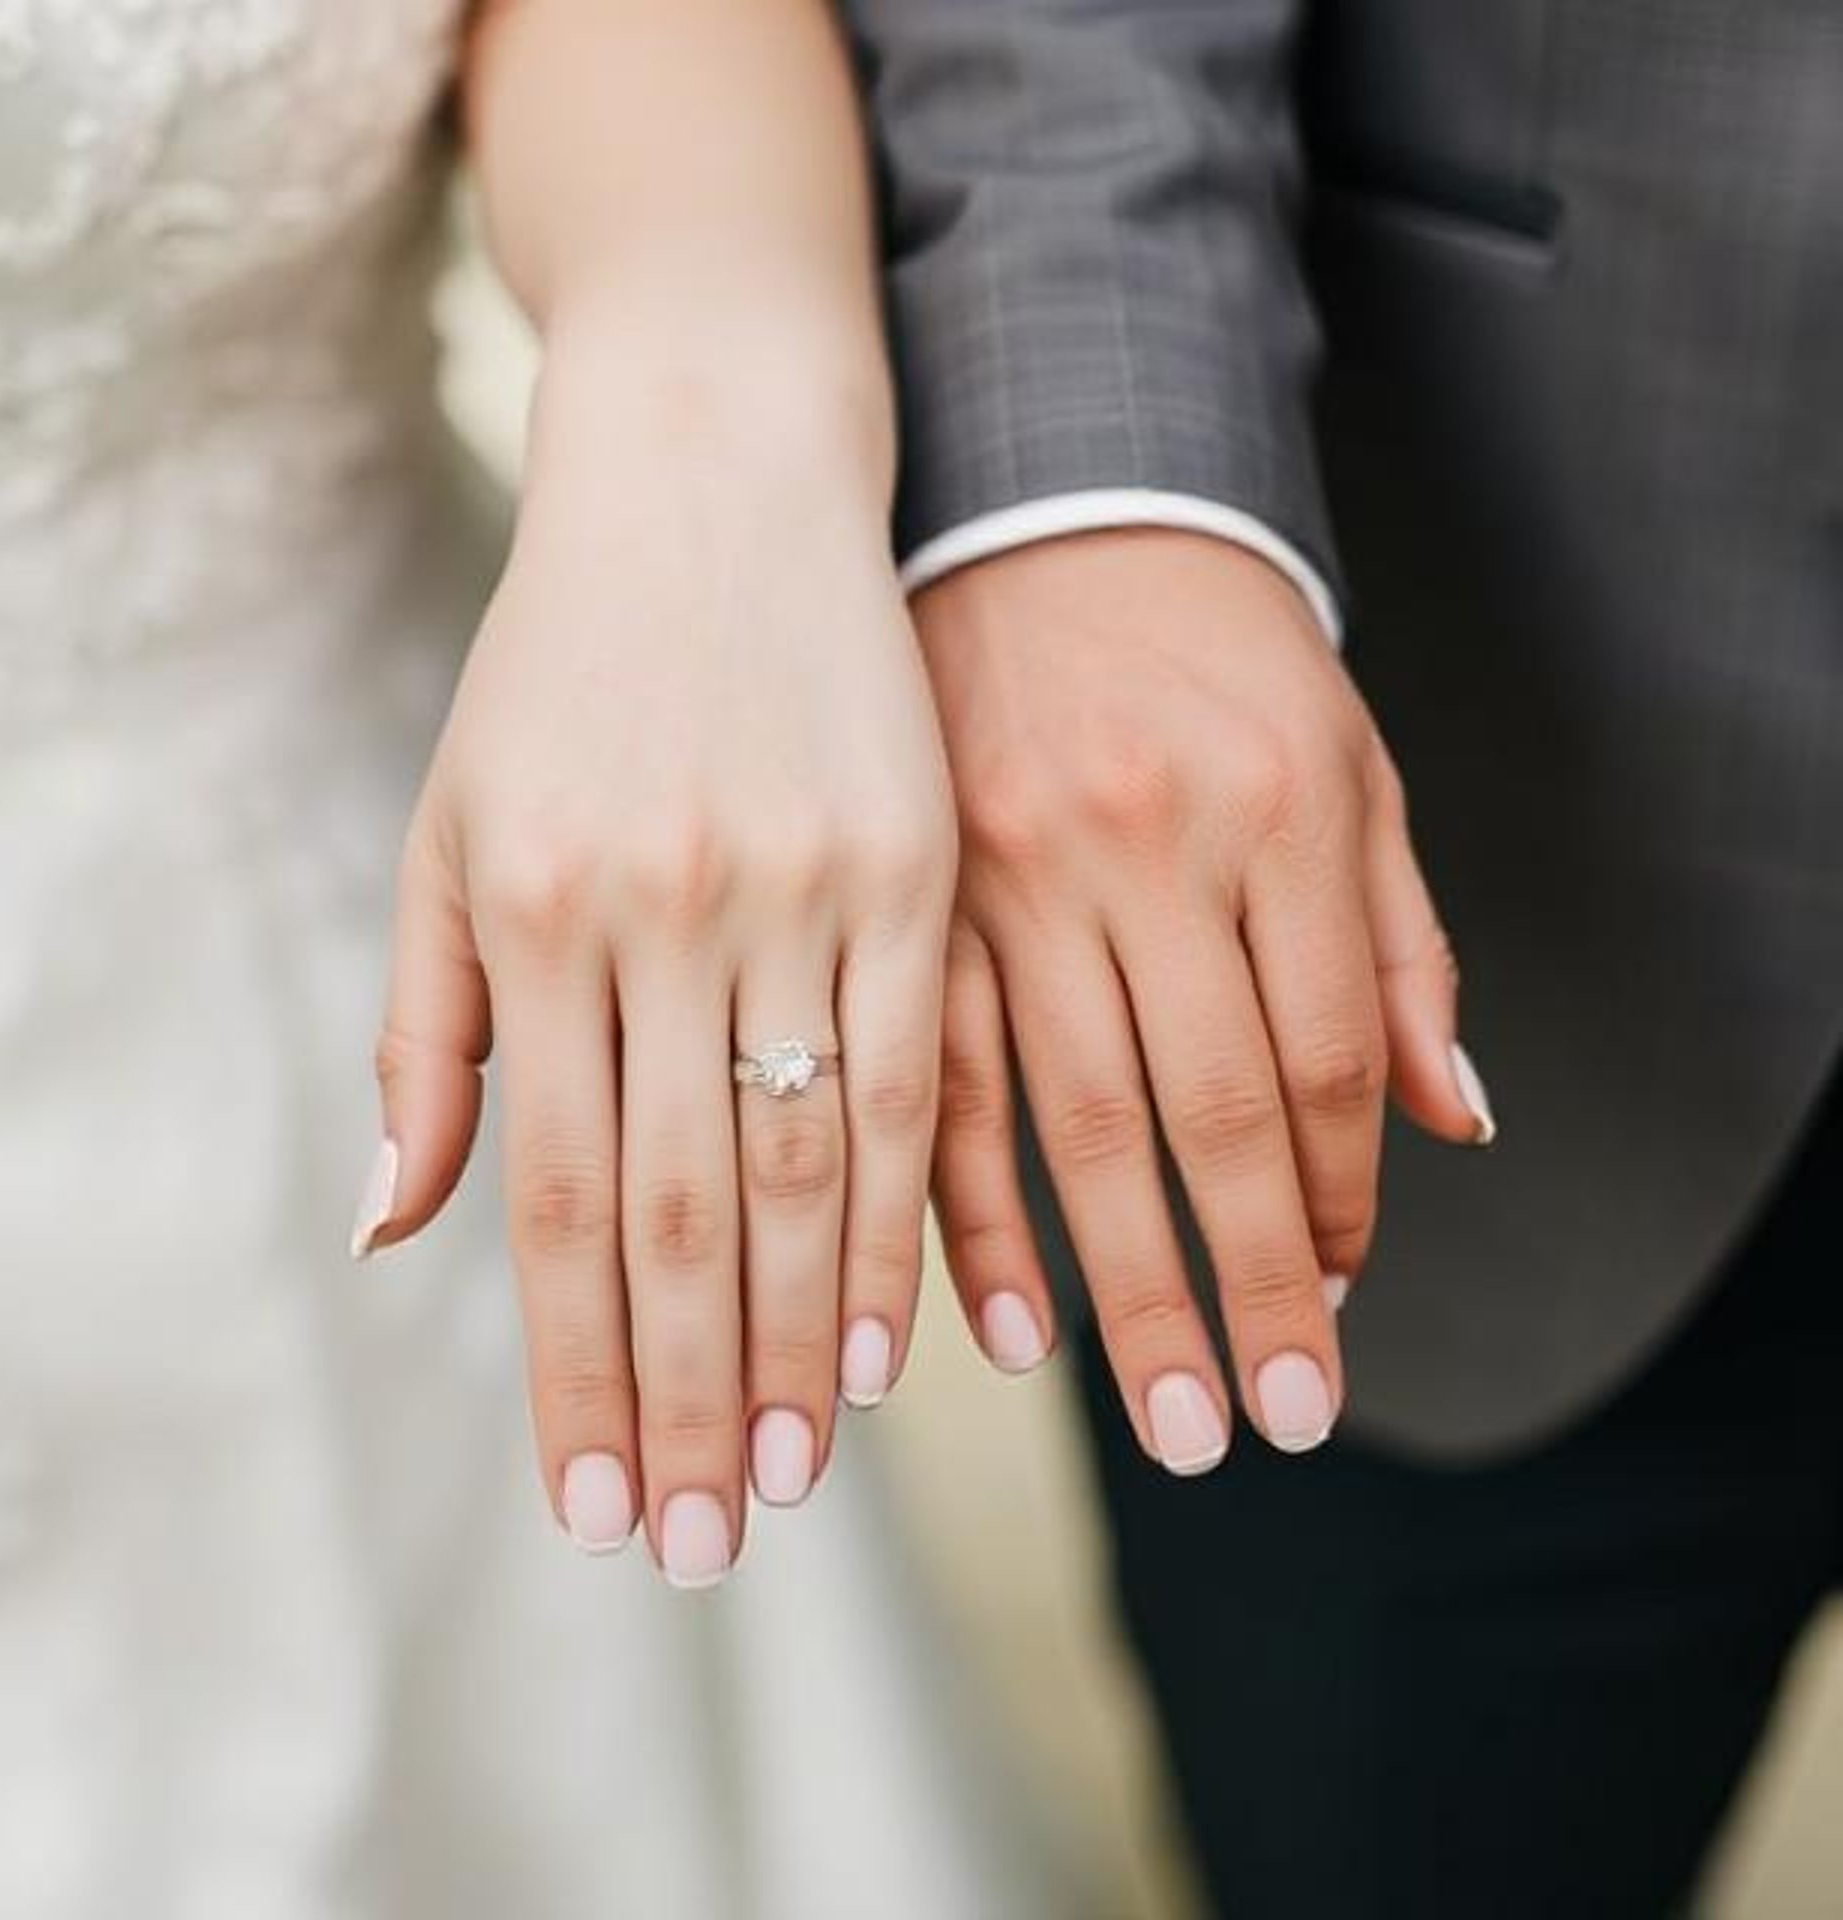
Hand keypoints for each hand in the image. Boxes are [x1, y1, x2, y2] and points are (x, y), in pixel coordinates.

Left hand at [355, 354, 954, 1584]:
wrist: (714, 472)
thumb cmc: (567, 667)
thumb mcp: (454, 827)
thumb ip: (430, 1035)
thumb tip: (397, 1235)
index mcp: (537, 916)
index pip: (551, 1199)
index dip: (578, 1368)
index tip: (601, 1502)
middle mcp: (668, 914)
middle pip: (682, 1210)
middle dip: (689, 1396)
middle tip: (704, 1544)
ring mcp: (805, 884)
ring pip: (807, 1162)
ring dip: (800, 1340)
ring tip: (799, 1478)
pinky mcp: (916, 859)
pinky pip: (920, 1069)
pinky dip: (908, 1211)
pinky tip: (902, 1325)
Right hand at [917, 529, 1491, 1469]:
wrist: (1039, 508)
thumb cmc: (1212, 648)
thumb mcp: (1345, 759)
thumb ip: (1400, 941)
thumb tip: (1451, 1122)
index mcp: (1277, 805)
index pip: (1322, 1054)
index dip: (1336, 1196)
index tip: (1335, 1293)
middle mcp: (1146, 844)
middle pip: (1205, 1113)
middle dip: (1245, 1287)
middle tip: (1268, 1422)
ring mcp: (1013, 871)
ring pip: (1068, 1120)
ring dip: (1117, 1288)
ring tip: (1165, 1417)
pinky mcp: (914, 892)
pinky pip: (938, 1077)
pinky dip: (966, 1209)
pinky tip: (1001, 1323)